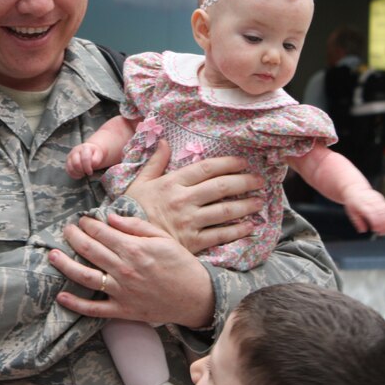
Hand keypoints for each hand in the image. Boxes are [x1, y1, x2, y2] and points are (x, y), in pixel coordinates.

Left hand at [49, 213, 213, 328]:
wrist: (196, 297)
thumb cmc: (181, 265)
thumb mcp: (163, 238)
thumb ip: (136, 226)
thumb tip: (111, 217)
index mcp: (134, 248)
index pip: (101, 232)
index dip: (88, 223)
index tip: (82, 219)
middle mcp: (124, 269)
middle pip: (89, 249)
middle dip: (74, 237)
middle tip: (66, 230)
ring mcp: (121, 291)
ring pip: (85, 276)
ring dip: (65, 265)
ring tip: (52, 255)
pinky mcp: (122, 310)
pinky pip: (94, 308)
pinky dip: (76, 304)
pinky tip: (61, 296)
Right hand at [66, 143, 105, 177]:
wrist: (91, 151)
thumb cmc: (95, 154)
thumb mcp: (99, 155)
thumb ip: (96, 160)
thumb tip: (92, 165)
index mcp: (85, 147)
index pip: (84, 159)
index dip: (88, 167)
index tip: (91, 172)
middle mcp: (75, 150)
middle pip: (76, 164)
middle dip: (83, 171)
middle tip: (87, 172)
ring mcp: (70, 156)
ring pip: (70, 168)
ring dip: (78, 173)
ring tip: (84, 173)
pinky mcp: (67, 161)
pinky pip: (67, 170)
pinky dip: (73, 175)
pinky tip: (79, 175)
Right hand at [123, 141, 263, 253]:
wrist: (125, 242)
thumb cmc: (132, 210)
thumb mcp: (139, 183)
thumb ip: (155, 162)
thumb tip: (163, 141)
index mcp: (172, 183)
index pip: (206, 168)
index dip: (228, 164)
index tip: (244, 163)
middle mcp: (183, 200)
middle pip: (221, 187)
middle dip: (245, 182)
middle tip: (259, 180)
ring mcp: (189, 222)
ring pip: (225, 211)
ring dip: (246, 205)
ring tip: (259, 201)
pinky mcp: (193, 243)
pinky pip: (221, 234)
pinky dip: (238, 230)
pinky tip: (249, 226)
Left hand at [344, 188, 384, 234]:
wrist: (355, 189)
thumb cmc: (353, 201)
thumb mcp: (351, 212)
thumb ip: (357, 222)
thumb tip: (362, 230)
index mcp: (361, 204)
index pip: (371, 213)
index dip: (375, 222)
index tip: (376, 229)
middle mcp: (370, 201)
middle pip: (380, 212)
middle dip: (383, 224)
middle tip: (383, 232)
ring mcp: (377, 199)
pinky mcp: (381, 199)